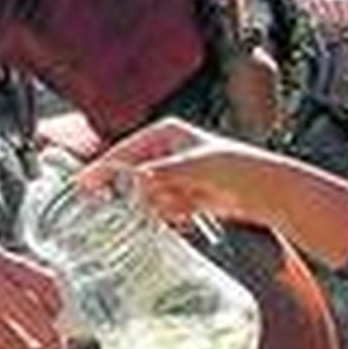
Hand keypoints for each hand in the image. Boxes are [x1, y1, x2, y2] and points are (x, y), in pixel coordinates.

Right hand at [77, 117, 269, 226]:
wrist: (265, 191)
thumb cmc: (235, 168)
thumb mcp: (195, 166)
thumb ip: (163, 173)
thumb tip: (136, 179)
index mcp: (166, 133)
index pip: (125, 149)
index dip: (103, 167)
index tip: (82, 184)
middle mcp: (167, 151)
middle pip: (131, 173)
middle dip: (125, 191)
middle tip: (103, 206)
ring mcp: (174, 174)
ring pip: (145, 195)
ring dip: (148, 206)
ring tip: (160, 209)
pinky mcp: (183, 195)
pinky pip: (162, 208)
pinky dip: (163, 215)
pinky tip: (174, 215)